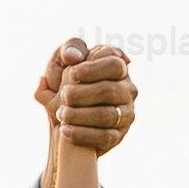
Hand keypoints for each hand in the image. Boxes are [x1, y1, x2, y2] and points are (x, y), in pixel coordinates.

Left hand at [42, 39, 135, 153]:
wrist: (62, 120)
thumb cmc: (65, 84)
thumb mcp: (61, 63)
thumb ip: (67, 51)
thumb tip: (73, 56)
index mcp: (116, 67)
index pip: (114, 64)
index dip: (92, 69)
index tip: (72, 74)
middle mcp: (126, 89)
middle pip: (110, 90)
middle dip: (82, 94)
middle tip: (64, 96)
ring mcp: (126, 113)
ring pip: (107, 115)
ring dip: (79, 115)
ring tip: (62, 114)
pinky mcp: (118, 135)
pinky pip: (104, 136)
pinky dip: (82, 133)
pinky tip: (65, 130)